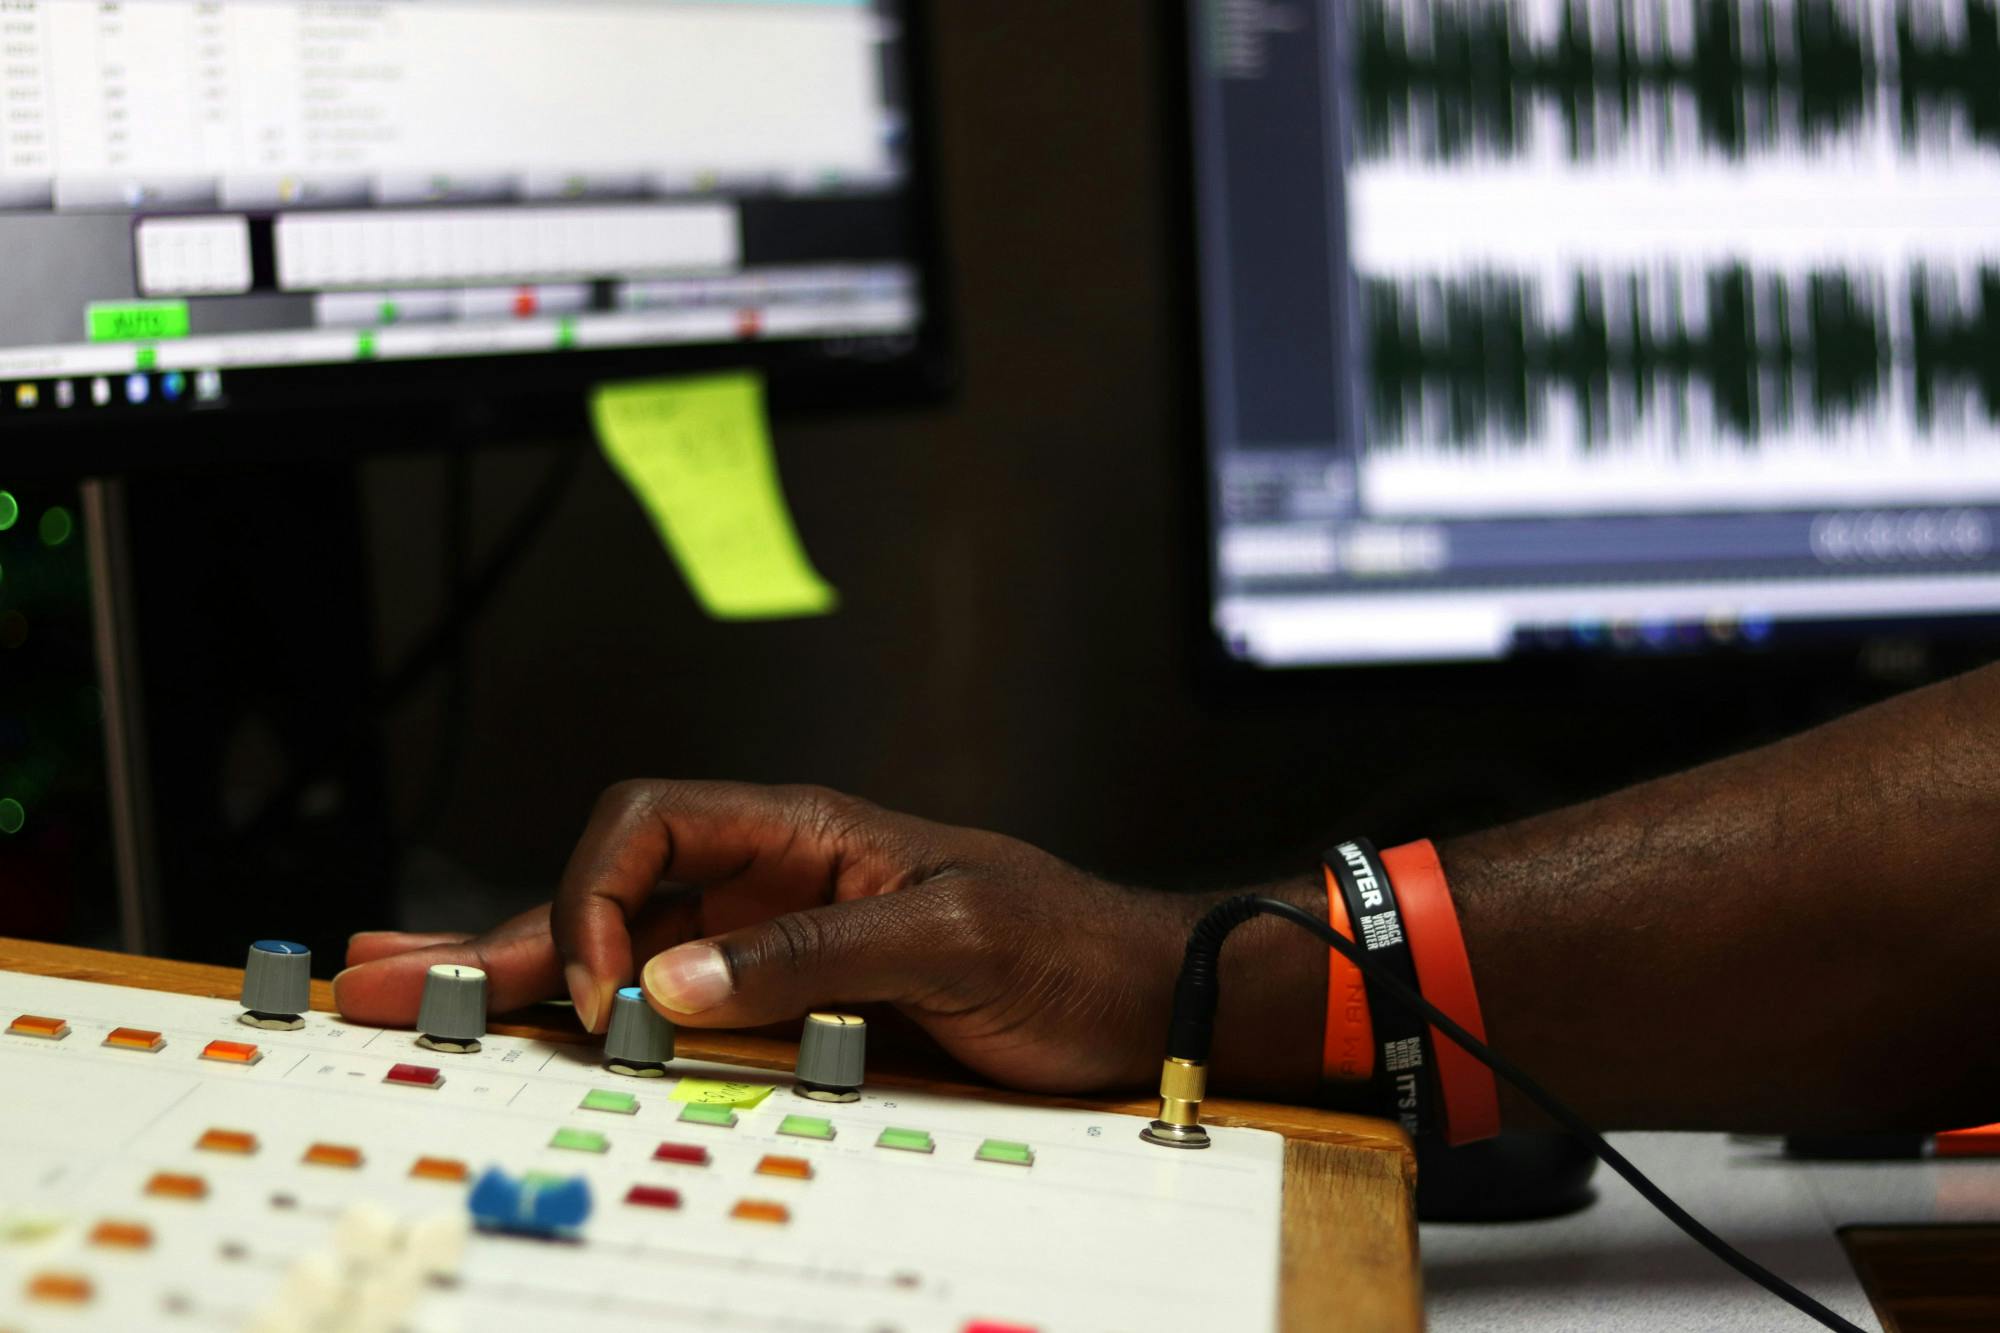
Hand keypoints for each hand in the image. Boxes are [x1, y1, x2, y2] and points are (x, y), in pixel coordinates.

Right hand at [333, 781, 1326, 1095]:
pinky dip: (598, 1025)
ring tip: (412, 997)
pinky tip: (540, 1038)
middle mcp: (770, 877)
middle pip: (606, 887)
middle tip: (373, 968)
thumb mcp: (950, 938)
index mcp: (802, 830)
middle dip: (495, 928)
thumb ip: (808, 952)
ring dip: (519, 976)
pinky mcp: (791, 1003)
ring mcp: (773, 941)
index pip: (649, 820)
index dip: (598, 893)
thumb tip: (666, 977)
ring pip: (621, 949)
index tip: (605, 989)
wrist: (1135, 995)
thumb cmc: (1063, 944)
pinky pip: (676, 1008)